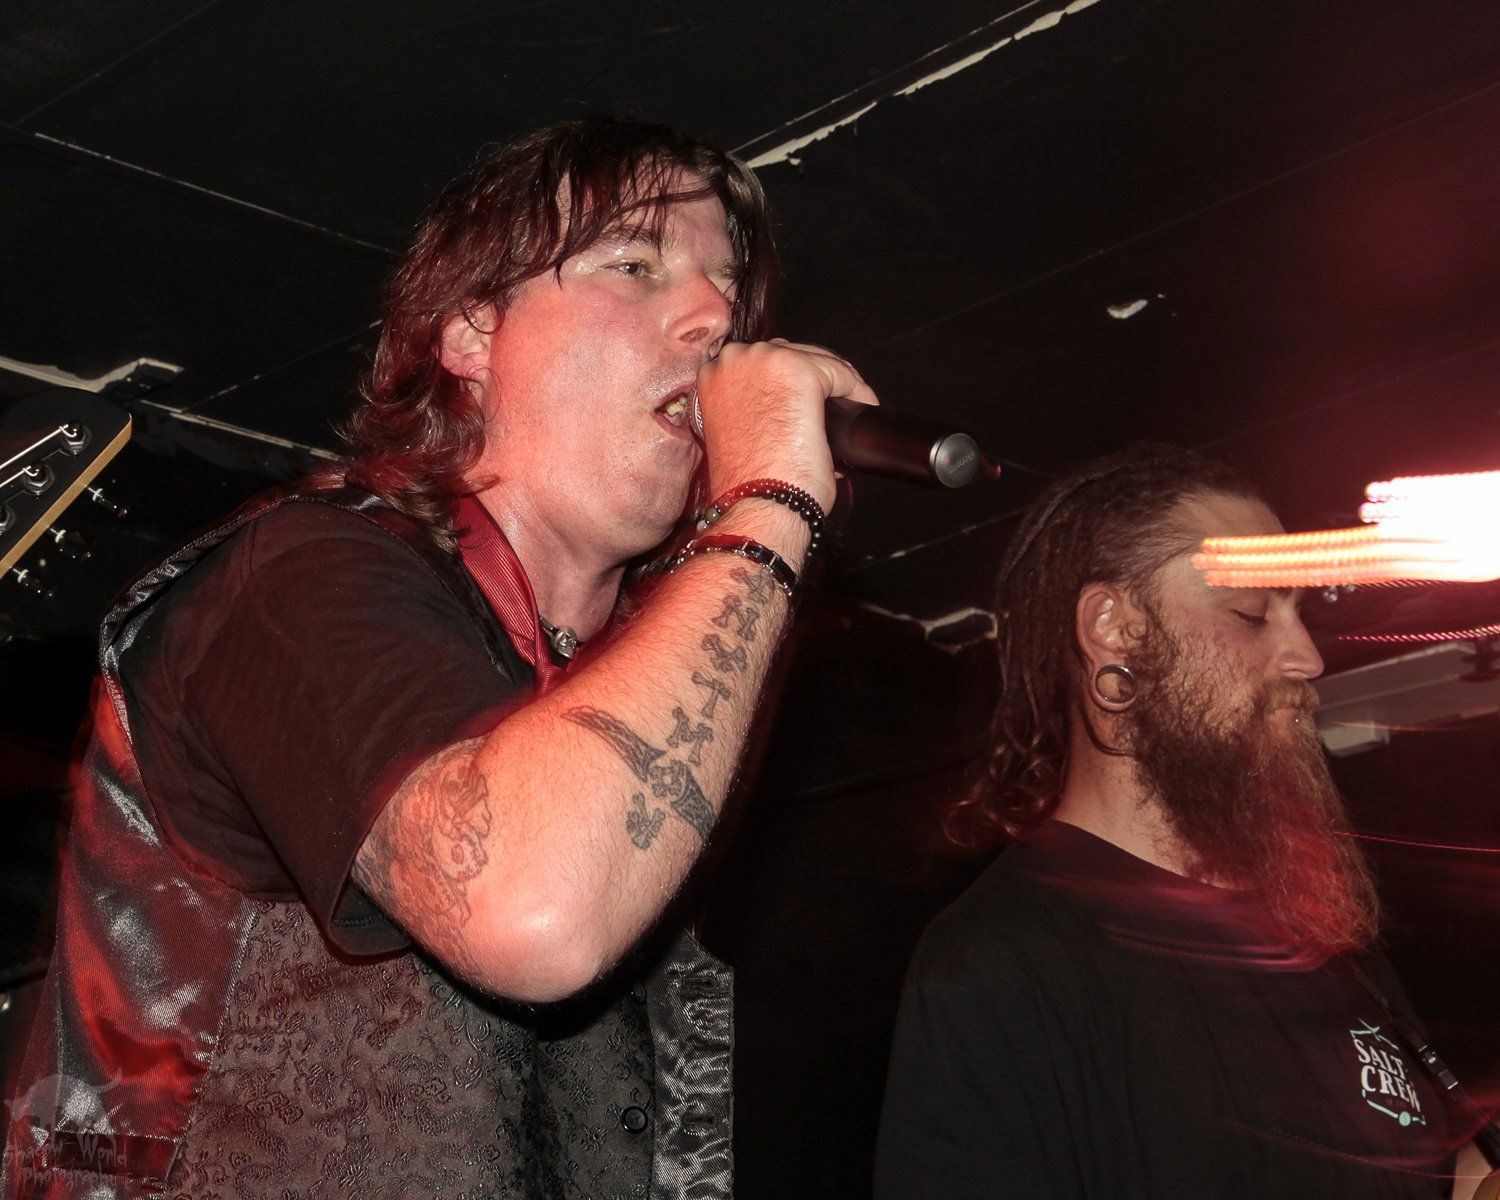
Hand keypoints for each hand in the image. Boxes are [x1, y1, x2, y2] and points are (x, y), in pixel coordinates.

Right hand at [695, 339, 878, 513]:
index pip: (762, 364)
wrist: (758, 505)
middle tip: (834, 411)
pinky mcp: (800, 371)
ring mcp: (765, 361)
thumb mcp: (735, 434)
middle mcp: (733, 360)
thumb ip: (748, 409)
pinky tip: (863, 410)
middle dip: (815, 383)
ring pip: (817, 360)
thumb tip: (786, 406)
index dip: (790, 386)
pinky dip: (857, 392)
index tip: (809, 405)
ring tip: (850, 411)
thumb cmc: (747, 484)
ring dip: (836, 386)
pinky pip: (841, 373)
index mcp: (711, 376)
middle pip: (790, 355)